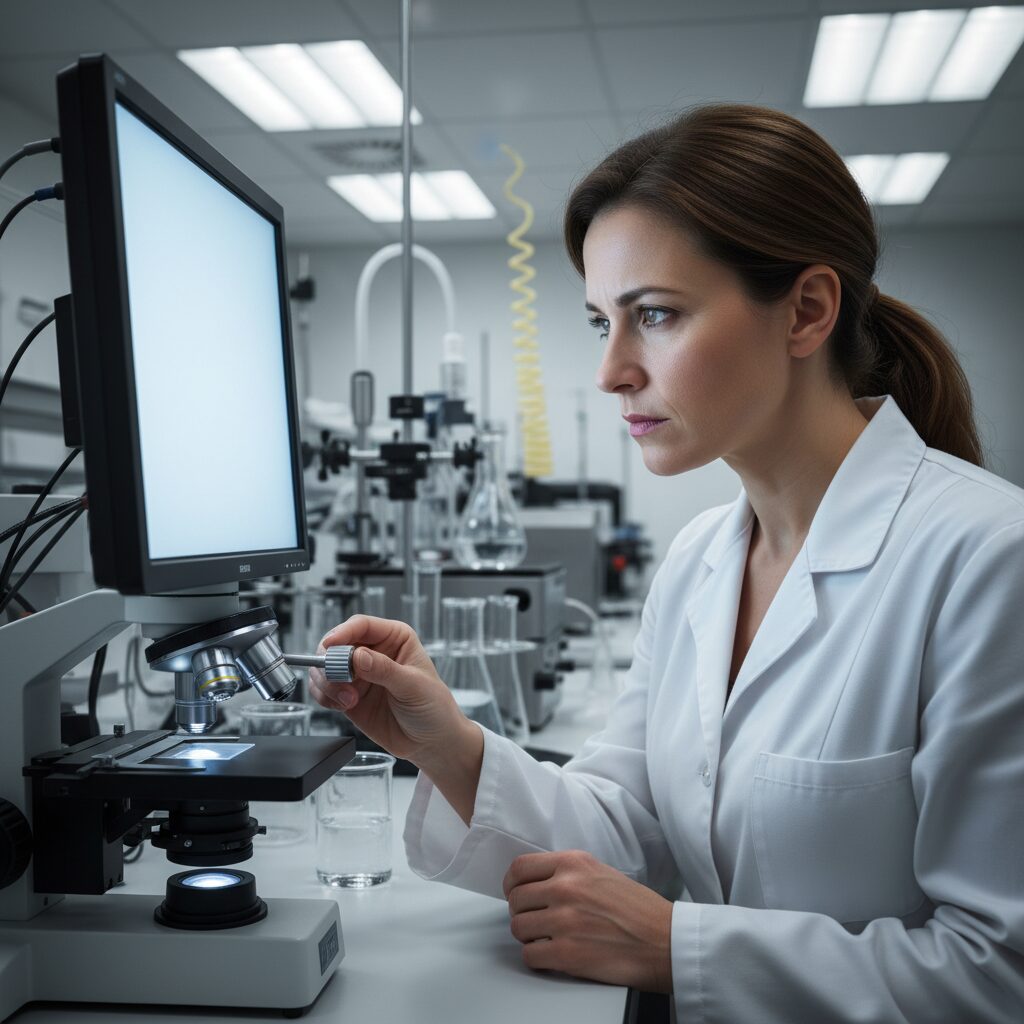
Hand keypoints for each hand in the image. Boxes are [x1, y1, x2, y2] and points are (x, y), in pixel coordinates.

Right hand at [308, 614, 466, 763]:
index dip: (342, 633)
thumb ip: (385, 670)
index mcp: (394, 638)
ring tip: (348, 700)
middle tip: (337, 679)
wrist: (431, 741)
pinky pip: (325, 689)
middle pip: (337, 644)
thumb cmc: (433, 707)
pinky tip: (343, 706)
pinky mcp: (348, 695)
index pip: (362, 626)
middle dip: (330, 661)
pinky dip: (325, 697)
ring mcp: (359, 674)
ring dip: (327, 682)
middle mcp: (373, 651)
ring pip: (325, 667)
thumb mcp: (413, 685)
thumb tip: (358, 657)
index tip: (330, 646)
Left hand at [503, 850, 673, 992]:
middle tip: (534, 919)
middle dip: (522, 912)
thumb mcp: (600, 872)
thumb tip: (538, 882)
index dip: (512, 883)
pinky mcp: (566, 954)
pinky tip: (552, 954)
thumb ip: (567, 872)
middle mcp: (565, 887)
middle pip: (516, 900)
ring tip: (547, 937)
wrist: (665, 941)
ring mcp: (564, 921)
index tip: (514, 892)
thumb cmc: (639, 909)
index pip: (520, 867)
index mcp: (573, 863)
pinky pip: (529, 955)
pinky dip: (537, 957)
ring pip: (518, 928)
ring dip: (529, 936)